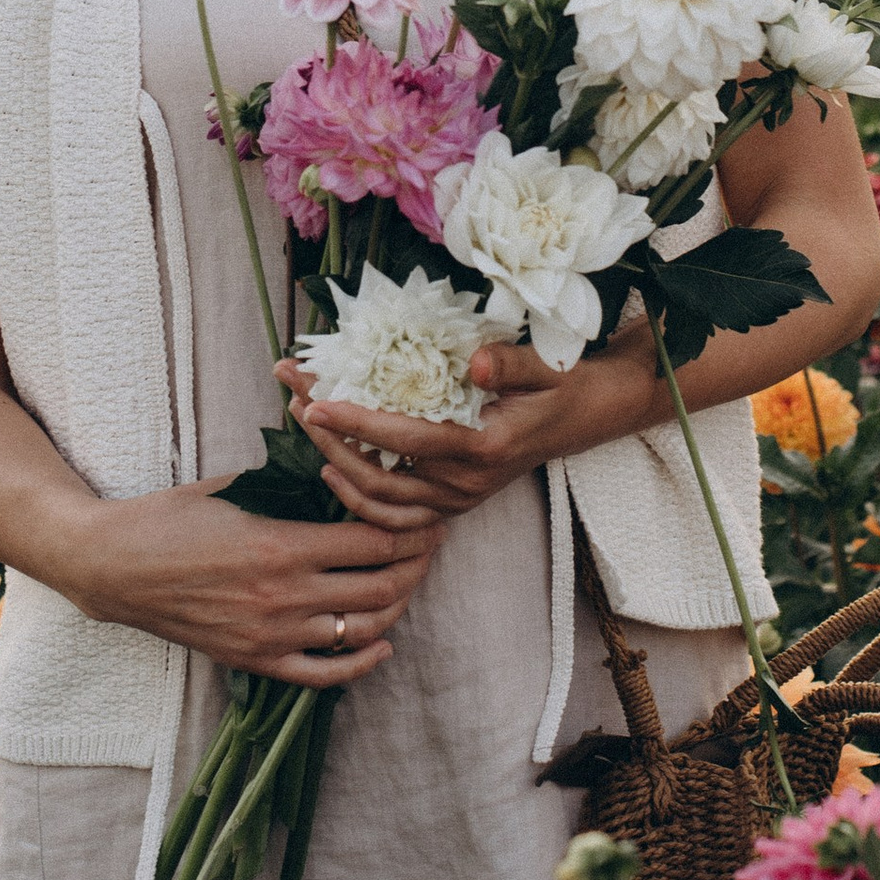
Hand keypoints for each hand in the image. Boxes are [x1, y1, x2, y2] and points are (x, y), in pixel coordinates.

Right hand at [55, 476, 446, 686]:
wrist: (116, 566)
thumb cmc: (173, 516)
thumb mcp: (237, 486)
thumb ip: (292, 484)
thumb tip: (344, 471)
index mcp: (282, 546)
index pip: (374, 542)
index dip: (411, 530)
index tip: (427, 515)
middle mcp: (284, 596)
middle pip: (380, 587)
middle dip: (415, 564)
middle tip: (429, 545)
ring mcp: (271, 634)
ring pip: (361, 630)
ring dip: (396, 606)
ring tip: (406, 582)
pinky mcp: (255, 660)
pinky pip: (325, 673)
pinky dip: (361, 662)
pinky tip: (382, 642)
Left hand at [279, 337, 658, 532]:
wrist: (586, 417)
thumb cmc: (563, 385)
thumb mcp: (547, 366)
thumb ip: (511, 363)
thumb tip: (477, 362)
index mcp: (483, 449)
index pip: (406, 440)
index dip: (356, 422)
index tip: (315, 399)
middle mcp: (465, 485)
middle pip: (378, 476)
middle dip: (327, 437)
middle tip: (293, 393)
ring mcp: (457, 500)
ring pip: (379, 503)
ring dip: (334, 464)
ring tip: (301, 423)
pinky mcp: (451, 504)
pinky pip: (394, 517)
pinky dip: (358, 497)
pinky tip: (332, 467)